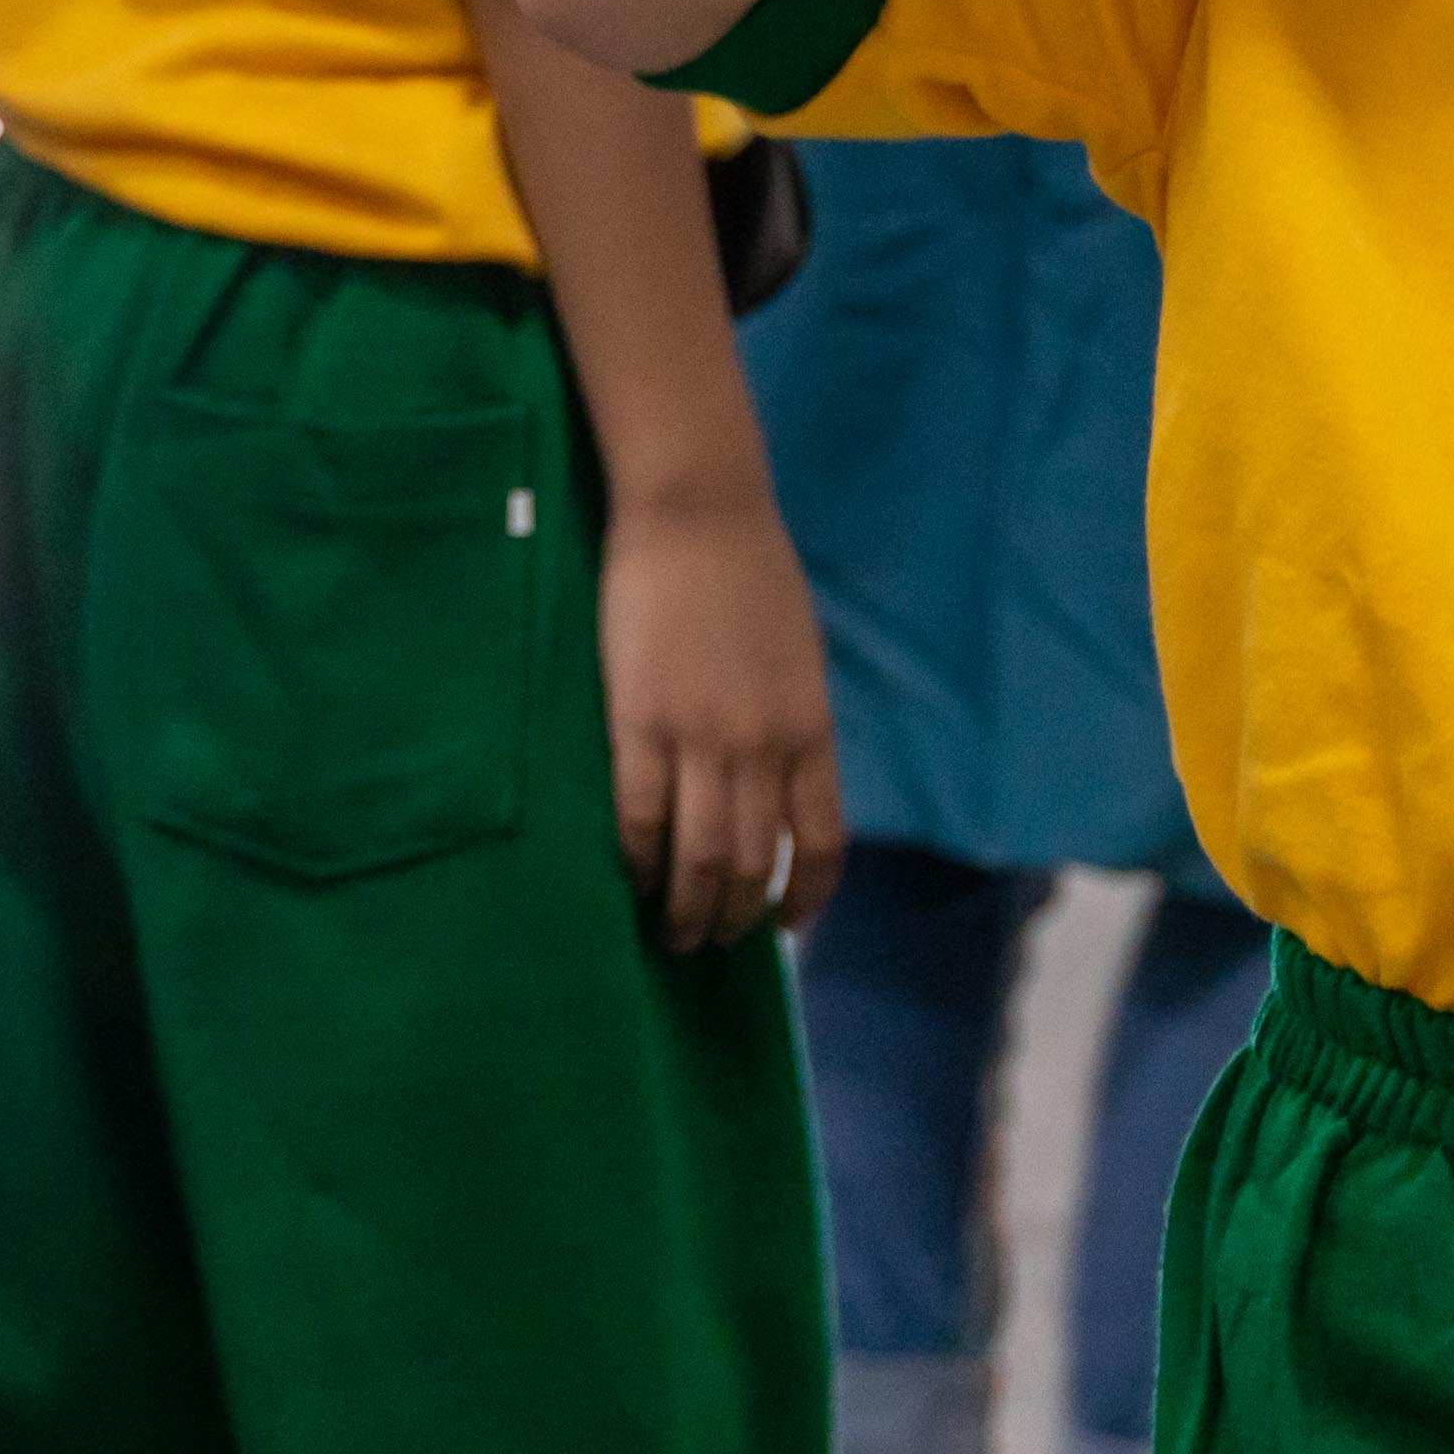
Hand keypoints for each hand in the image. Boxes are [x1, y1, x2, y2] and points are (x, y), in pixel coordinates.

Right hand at [599, 487, 845, 950]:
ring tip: (669, 931)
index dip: (805, 898)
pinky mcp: (638, 723)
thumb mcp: (802, 660)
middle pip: (754, 864)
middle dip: (732, 918)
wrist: (700, 513)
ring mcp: (700, 738)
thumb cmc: (753, 578)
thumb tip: (782, 791)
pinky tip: (630, 877)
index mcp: (811, 729)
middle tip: (708, 939)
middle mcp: (763, 746)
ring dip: (684, 909)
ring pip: (698, 857)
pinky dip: (636, 861)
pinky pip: (638, 817)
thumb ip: (795, 728)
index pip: (823, 843)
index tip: (783, 928)